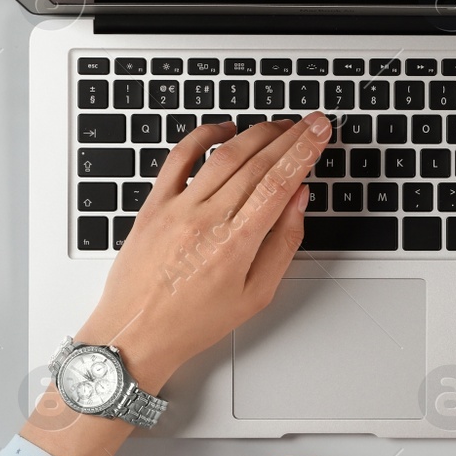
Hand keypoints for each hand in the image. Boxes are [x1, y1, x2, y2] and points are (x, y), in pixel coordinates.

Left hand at [75, 113, 330, 390]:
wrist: (135, 333)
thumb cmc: (194, 321)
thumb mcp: (256, 294)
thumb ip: (283, 244)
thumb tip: (298, 200)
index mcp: (236, 244)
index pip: (279, 182)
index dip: (305, 150)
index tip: (320, 132)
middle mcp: (206, 219)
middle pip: (257, 161)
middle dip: (290, 136)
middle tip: (311, 122)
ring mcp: (177, 208)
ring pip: (225, 154)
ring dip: (257, 133)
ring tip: (279, 126)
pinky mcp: (154, 204)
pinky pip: (179, 157)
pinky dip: (204, 136)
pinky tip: (225, 130)